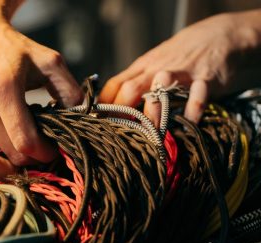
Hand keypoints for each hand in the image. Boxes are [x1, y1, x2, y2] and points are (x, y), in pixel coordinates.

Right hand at [0, 1, 82, 178]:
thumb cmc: (11, 48)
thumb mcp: (48, 61)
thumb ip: (69, 89)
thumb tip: (79, 117)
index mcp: (3, 89)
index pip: (25, 140)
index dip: (45, 153)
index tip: (53, 149)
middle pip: (9, 155)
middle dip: (31, 161)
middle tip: (40, 152)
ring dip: (4, 171)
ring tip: (17, 162)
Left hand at [99, 11, 260, 125]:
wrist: (220, 35)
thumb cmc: (182, 54)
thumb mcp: (155, 62)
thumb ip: (138, 80)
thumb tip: (115, 102)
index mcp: (143, 66)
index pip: (116, 84)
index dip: (103, 103)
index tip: (95, 121)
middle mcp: (158, 70)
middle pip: (131, 88)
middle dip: (120, 110)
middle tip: (117, 134)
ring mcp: (181, 73)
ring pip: (161, 88)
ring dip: (153, 110)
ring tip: (150, 133)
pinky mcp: (206, 78)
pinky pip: (198, 95)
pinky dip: (193, 110)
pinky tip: (188, 124)